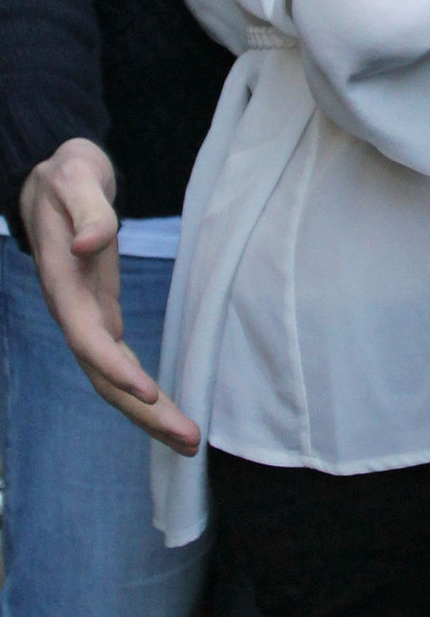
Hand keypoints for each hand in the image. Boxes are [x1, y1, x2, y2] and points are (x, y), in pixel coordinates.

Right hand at [18, 139, 199, 453]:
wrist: (53, 178)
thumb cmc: (65, 175)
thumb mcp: (74, 178)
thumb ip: (86, 209)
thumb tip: (87, 245)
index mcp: (63, 284)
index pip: (87, 337)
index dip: (113, 368)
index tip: (145, 392)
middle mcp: (73, 311)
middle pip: (103, 375)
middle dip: (143, 412)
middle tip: (188, 441)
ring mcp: (87, 317)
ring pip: (113, 378)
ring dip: (149, 412)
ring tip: (189, 441)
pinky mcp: (102, 314)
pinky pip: (121, 362)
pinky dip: (144, 390)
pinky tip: (168, 412)